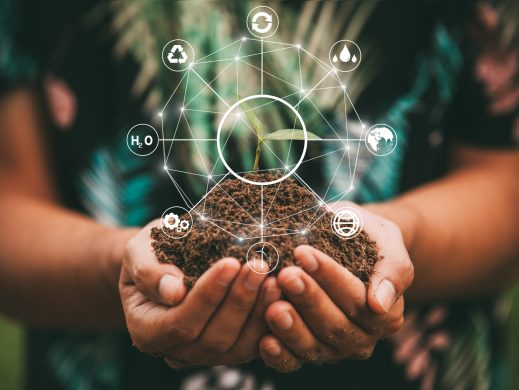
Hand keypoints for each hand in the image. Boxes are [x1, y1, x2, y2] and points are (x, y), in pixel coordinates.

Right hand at [119, 220, 280, 367]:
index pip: (180, 322)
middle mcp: (175, 350)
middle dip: (239, 302)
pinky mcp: (229, 347)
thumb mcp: (140, 251)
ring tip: (273, 279)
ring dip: (258, 313)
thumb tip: (173, 291)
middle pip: (212, 339)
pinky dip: (267, 321)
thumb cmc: (151, 252)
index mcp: (147, 329)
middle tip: (258, 266)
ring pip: (236, 348)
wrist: (165, 260)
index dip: (207, 296)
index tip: (230, 263)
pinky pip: (252, 344)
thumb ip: (148, 270)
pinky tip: (279, 292)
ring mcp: (203, 353)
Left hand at [259, 205, 413, 371]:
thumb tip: (379, 305)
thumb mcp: (386, 241)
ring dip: (292, 327)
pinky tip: (265, 340)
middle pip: (335, 325)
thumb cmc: (366, 237)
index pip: (358, 301)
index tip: (305, 255)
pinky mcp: (305, 354)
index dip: (331, 279)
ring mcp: (333, 349)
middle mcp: (361, 338)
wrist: (344, 241)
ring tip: (272, 305)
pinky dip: (279, 354)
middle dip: (308, 299)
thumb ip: (392, 270)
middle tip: (286, 275)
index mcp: (386, 314)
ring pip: (313, 346)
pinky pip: (293, 361)